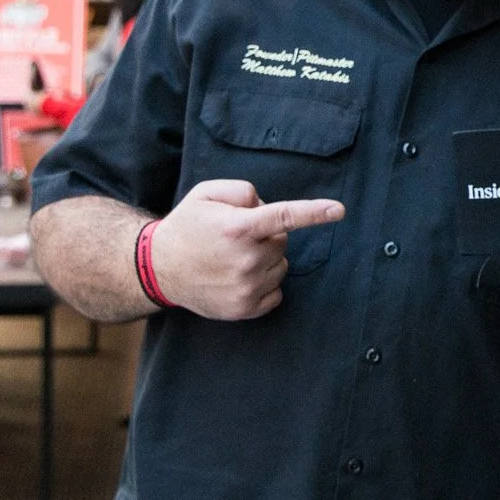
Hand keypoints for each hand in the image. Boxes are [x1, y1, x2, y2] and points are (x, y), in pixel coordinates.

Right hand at [150, 179, 343, 320]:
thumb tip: (268, 207)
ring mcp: (246, 287)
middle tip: (236, 237)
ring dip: (266, 259)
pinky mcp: (245, 309)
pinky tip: (239, 277)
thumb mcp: (207, 194)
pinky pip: (277, 292)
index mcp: (237, 228)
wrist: (159, 268)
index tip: (339, 210)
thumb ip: (244, 191)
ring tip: (233, 257)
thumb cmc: (188, 226)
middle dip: (266, 235)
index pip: (284, 216)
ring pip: (281, 266)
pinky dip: (265, 283)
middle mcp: (245, 259)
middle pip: (282, 241)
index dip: (314, 213)